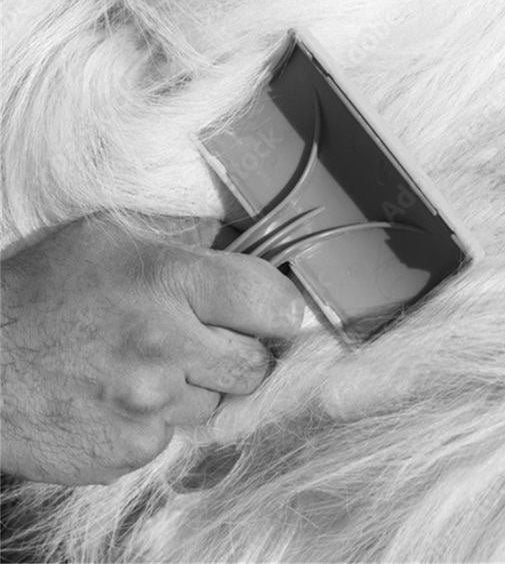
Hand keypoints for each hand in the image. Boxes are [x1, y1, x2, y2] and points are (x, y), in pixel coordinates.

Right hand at [0, 215, 303, 485]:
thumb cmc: (39, 289)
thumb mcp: (110, 236)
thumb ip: (184, 242)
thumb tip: (242, 249)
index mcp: (167, 280)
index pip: (272, 302)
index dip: (280, 310)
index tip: (275, 314)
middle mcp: (165, 345)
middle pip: (256, 365)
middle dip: (240, 352)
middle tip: (205, 339)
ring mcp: (148, 407)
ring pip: (214, 404)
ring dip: (195, 388)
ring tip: (147, 365)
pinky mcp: (128, 451)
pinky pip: (172, 438)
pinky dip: (157, 421)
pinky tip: (120, 397)